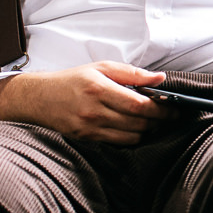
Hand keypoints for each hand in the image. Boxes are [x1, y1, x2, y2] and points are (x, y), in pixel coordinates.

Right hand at [0, 60, 168, 143]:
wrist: (37, 98)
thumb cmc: (72, 80)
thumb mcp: (100, 68)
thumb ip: (132, 73)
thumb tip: (160, 78)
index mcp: (99, 89)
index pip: (139, 105)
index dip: (162, 109)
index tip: (175, 109)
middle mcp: (94, 111)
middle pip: (139, 123)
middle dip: (159, 122)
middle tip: (170, 117)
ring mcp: (90, 128)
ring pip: (132, 137)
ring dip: (148, 131)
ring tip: (155, 123)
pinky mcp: (86, 139)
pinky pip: (118, 143)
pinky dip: (132, 138)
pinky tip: (137, 129)